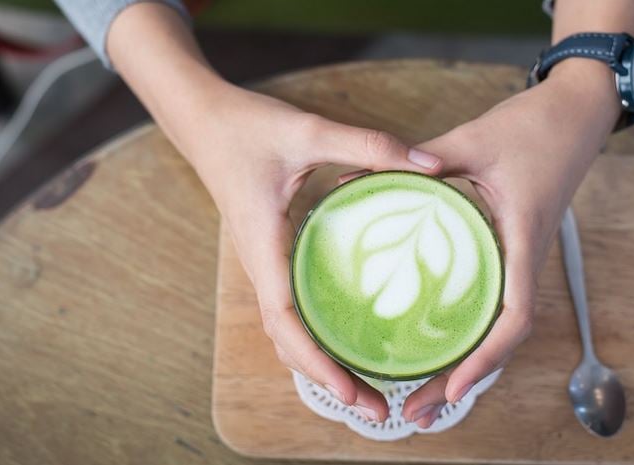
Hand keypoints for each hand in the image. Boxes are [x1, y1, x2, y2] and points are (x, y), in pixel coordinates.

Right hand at [187, 85, 442, 421]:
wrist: (202, 121)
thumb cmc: (247, 127)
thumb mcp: (309, 131)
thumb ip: (368, 146)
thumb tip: (430, 167)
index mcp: (264, 246)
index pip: (285, 321)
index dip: (317, 362)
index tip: (354, 393)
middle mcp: (261, 265)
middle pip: (288, 341)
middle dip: (327, 380)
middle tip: (377, 409)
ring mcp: (265, 263)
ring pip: (287, 331)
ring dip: (320, 364)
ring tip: (365, 390)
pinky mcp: (272, 255)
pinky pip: (290, 308)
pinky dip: (313, 337)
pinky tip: (344, 339)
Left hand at [396, 60, 620, 427]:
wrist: (578, 113)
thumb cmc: (535, 125)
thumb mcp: (474, 140)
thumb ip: (422, 159)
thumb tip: (360, 180)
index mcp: (521, 237)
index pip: (514, 316)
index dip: (485, 358)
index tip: (451, 391)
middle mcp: (525, 258)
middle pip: (501, 340)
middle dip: (461, 381)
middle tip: (415, 414)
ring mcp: (521, 257)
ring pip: (497, 328)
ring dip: (464, 365)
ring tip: (421, 396)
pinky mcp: (513, 249)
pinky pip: (494, 301)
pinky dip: (469, 333)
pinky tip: (439, 342)